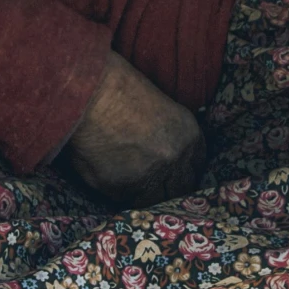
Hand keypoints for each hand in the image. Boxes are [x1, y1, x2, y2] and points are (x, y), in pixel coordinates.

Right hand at [67, 50, 205, 207]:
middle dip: (167, 188)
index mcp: (188, 135)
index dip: (183, 170)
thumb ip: (170, 136)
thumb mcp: (161, 106)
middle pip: (180, 189)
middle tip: (151, 182)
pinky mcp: (121, 188)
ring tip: (124, 177)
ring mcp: (149, 176)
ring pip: (152, 199)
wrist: (91, 93)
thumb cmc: (119, 88)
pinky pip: (122, 197)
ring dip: (141, 192)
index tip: (173, 173)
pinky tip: (105, 170)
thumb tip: (165, 155)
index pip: (196, 166)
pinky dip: (115, 189)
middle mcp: (174, 159)